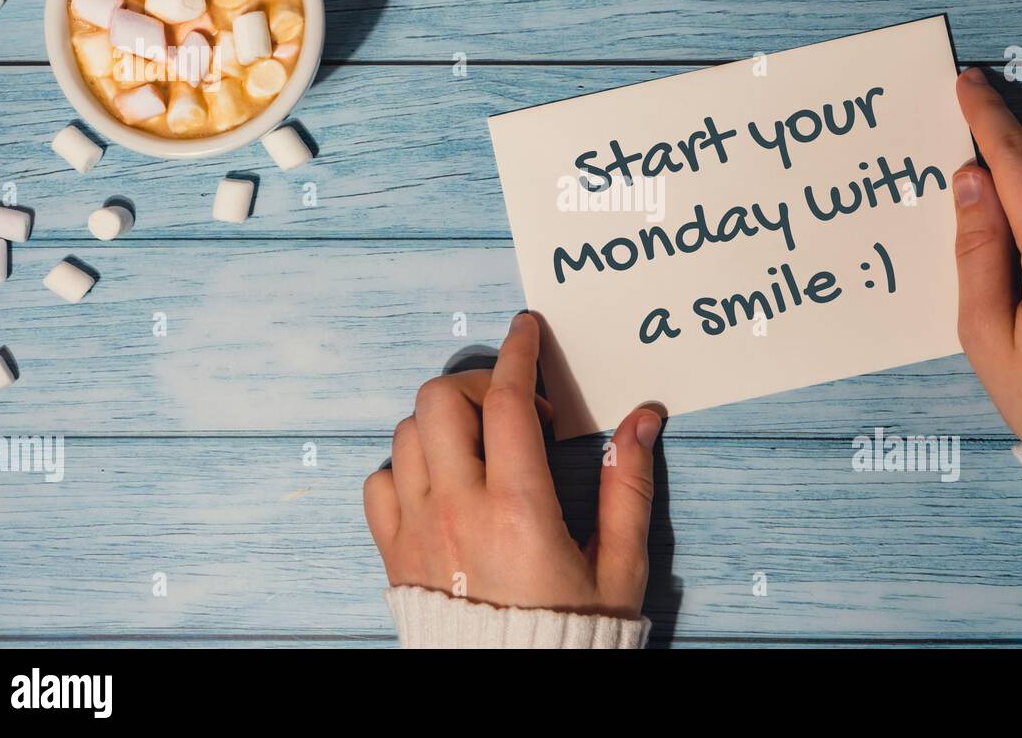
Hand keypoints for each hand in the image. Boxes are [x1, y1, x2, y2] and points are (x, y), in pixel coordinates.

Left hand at [363, 311, 661, 618]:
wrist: (514, 693)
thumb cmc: (571, 632)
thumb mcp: (620, 565)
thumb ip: (627, 485)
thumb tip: (642, 418)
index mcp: (519, 508)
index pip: (506, 400)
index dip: (518, 352)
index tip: (526, 329)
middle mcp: (458, 510)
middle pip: (440, 401)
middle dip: (478, 384)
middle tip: (513, 407)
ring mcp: (417, 531)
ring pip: (406, 433)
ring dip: (444, 421)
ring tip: (481, 444)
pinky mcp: (392, 553)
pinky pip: (379, 481)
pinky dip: (405, 465)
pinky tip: (441, 481)